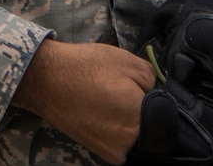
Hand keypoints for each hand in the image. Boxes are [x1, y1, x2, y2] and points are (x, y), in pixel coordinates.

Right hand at [14, 39, 156, 164]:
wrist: (44, 79)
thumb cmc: (85, 67)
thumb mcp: (129, 61)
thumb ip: (154, 80)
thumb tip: (158, 94)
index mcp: (141, 118)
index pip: (168, 115)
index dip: (157, 99)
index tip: (145, 90)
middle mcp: (130, 142)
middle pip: (151, 127)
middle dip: (141, 110)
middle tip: (124, 91)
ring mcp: (114, 151)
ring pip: (134, 135)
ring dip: (127, 120)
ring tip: (109, 99)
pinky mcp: (99, 152)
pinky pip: (119, 141)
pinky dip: (114, 127)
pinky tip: (101, 109)